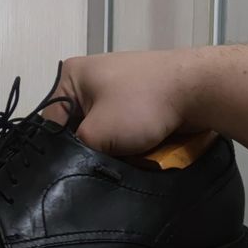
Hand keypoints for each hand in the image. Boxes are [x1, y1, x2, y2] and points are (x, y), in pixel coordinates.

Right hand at [44, 50, 205, 155]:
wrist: (199, 90)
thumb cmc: (141, 105)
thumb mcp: (96, 133)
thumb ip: (74, 151)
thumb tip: (69, 165)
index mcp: (70, 76)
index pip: (49, 121)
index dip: (56, 149)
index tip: (65, 172)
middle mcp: (88, 78)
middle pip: (74, 127)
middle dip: (84, 148)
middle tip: (90, 170)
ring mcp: (114, 88)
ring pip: (98, 131)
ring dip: (106, 148)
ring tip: (113, 162)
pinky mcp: (134, 99)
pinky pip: (118, 128)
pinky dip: (122, 142)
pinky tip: (129, 154)